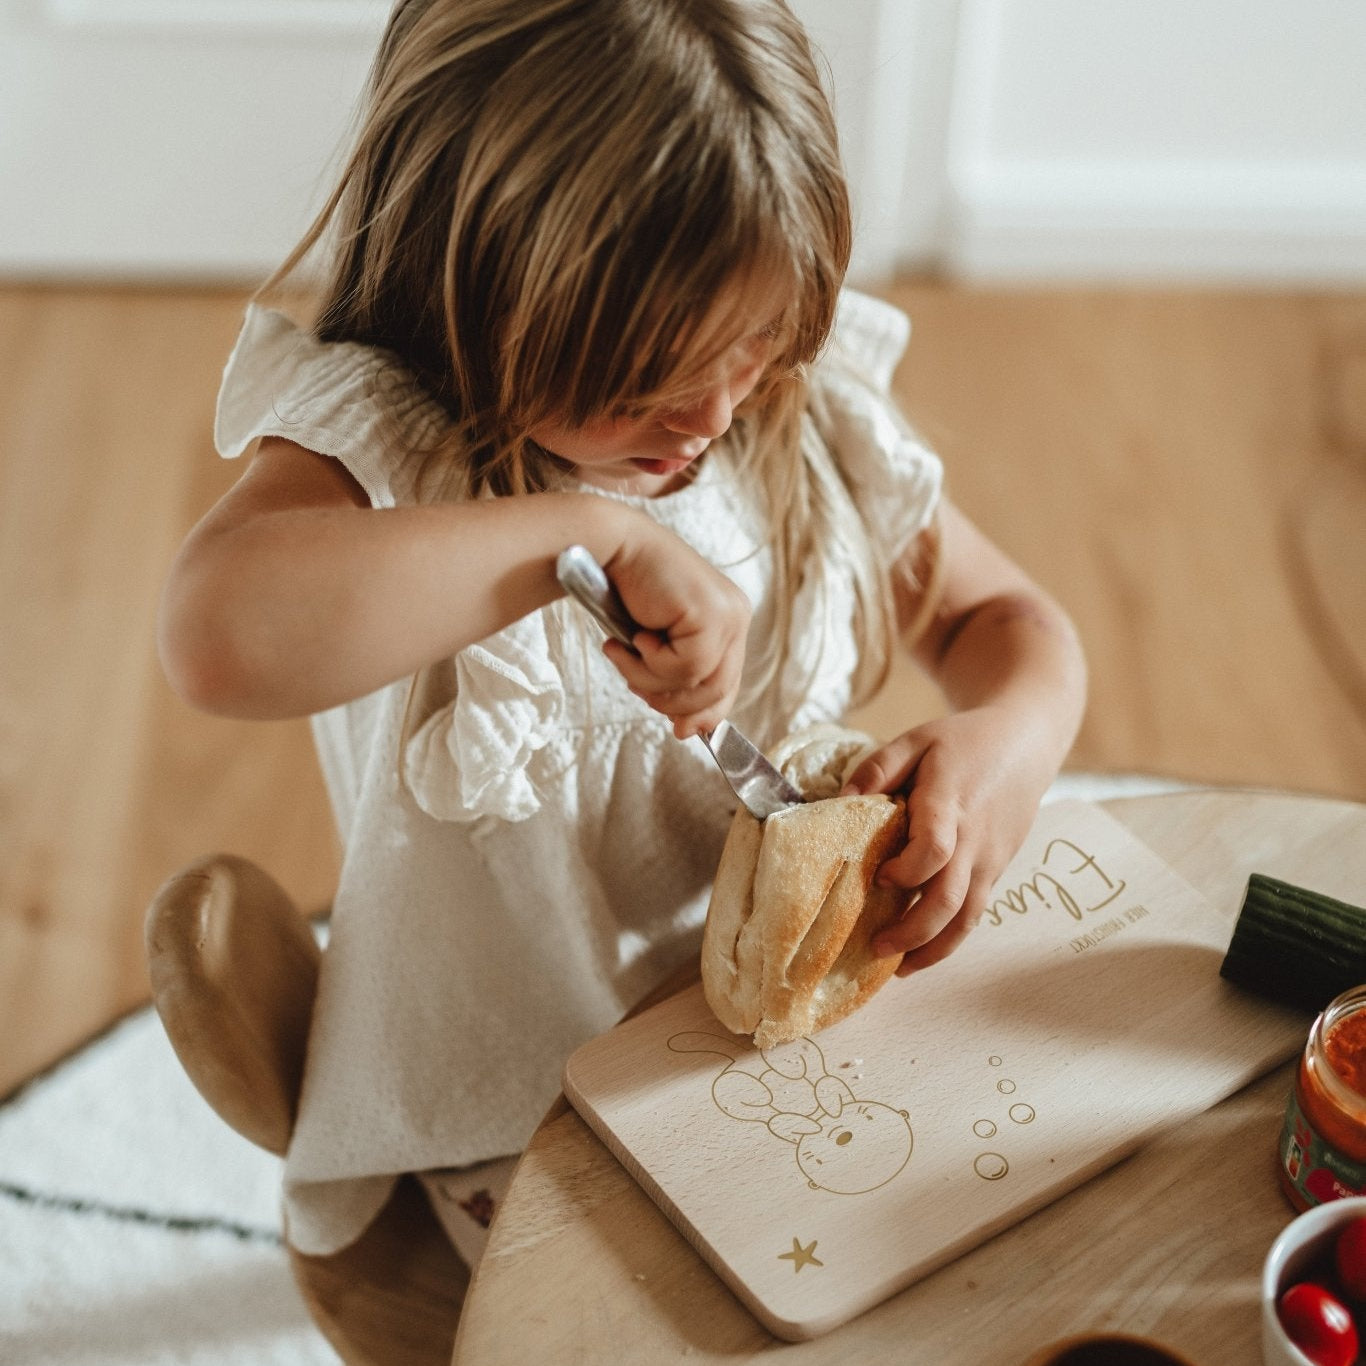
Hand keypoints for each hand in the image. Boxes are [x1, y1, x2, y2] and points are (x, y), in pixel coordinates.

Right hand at [600, 525, 750, 737]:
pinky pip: (684, 668)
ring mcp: (728, 614)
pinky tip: (633, 637)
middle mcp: (736, 616)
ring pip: (698, 684)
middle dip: (672, 701)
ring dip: (650, 680)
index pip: (727, 684)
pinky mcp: (711, 615)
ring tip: (623, 654)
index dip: (703, 713)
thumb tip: (688, 730)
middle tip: (635, 687)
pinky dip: (648, 663)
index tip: (678, 730)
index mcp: (728, 621)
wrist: (610, 547)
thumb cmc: (627, 591)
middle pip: (718, 691)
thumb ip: (677, 679)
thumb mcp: (656, 644)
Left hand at [840, 707, 1055, 974]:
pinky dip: (952, 937)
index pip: (933, 851)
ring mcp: (990, 859)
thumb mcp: (916, 740)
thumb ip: (878, 769)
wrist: (1025, 743)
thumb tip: (841, 801)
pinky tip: (924, 950)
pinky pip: (976, 912)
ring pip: (968, 917)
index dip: (905, 873)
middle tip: (876, 948)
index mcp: (950, 804)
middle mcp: (974, 840)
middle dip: (913, 932)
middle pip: (950, 899)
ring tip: (899, 967)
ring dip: (934, 948)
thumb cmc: (963, 742)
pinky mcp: (997, 869)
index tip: (877, 878)